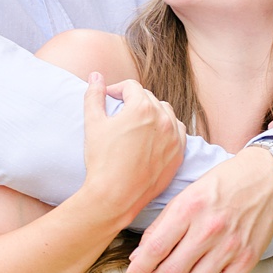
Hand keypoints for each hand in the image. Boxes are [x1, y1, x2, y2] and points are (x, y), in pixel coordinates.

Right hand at [79, 74, 184, 220]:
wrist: (116, 195)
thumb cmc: (102, 160)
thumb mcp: (93, 123)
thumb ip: (94, 95)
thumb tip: (95, 76)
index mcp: (142, 108)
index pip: (131, 86)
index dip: (116, 89)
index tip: (108, 98)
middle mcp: (163, 119)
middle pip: (149, 97)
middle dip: (133, 100)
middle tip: (119, 112)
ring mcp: (174, 137)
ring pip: (166, 112)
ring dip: (152, 112)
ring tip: (137, 123)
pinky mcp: (179, 154)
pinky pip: (177, 132)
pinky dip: (167, 129)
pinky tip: (153, 137)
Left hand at [126, 143, 272, 272]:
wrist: (266, 180)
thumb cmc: (221, 185)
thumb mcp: (185, 196)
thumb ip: (161, 226)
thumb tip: (139, 257)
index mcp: (187, 210)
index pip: (155, 248)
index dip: (139, 269)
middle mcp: (208, 230)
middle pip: (172, 271)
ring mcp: (230, 247)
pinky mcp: (247, 259)